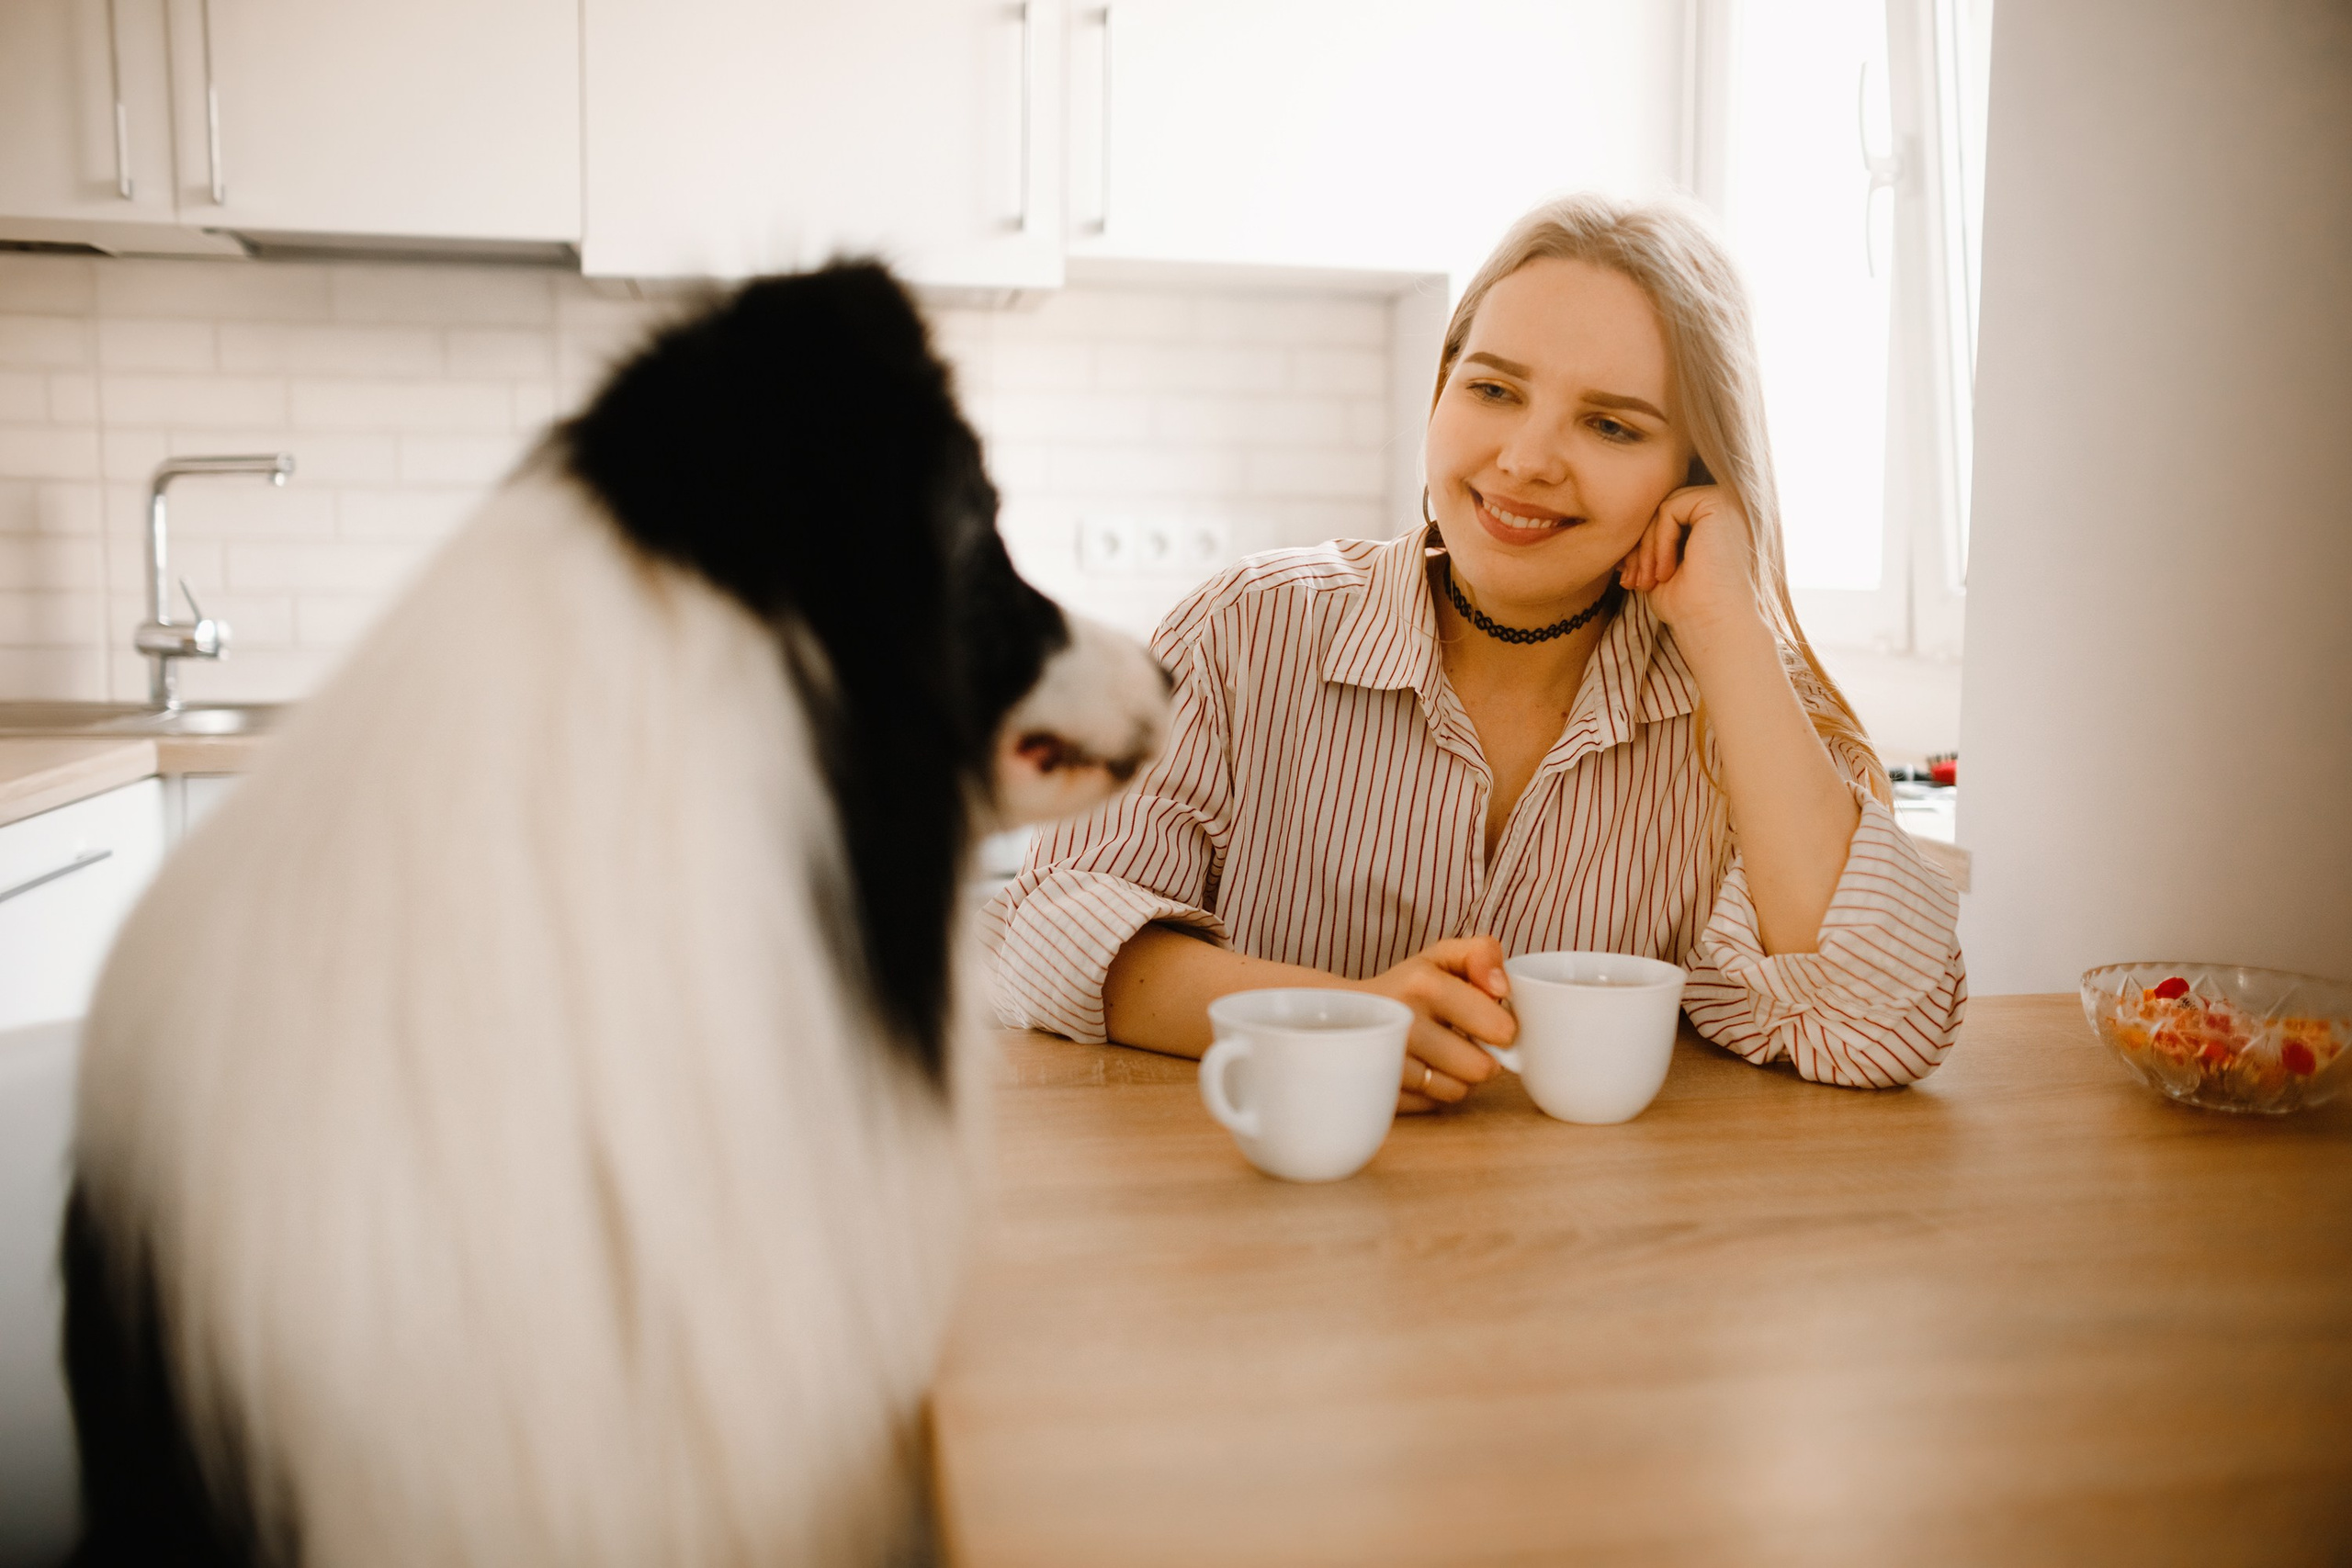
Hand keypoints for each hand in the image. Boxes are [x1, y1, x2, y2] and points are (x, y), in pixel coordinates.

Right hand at [1351, 935, 1514, 1111]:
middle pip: (1481, 1068)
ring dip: (1459, 1076)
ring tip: (1443, 1054)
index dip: (1504, 1027)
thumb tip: (1501, 988)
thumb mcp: (1442, 957)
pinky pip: (1433, 1105)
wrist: (1345, 1012)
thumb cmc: (1408, 986)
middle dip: (1483, 1056)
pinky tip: (1423, 1069)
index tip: (1490, 1021)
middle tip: (1467, 1041)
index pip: (1499, 1028)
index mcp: (1423, 985)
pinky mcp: (1380, 1091)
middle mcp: (1403, 1024)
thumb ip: (1482, 953)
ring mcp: (1388, 1062)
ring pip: (1458, 1090)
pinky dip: (1434, 1091)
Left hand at [1618, 484, 1761, 638]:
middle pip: (1660, 512)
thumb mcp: (1658, 570)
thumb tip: (1618, 534)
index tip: (1630, 582)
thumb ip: (1646, 547)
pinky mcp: (1718, 503)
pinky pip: (1669, 509)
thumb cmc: (1688, 607)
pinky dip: (1658, 541)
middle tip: (1634, 583)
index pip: (1662, 521)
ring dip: (1646, 548)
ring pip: (1662, 509)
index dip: (1640, 549)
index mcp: (1714, 525)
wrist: (1714, 625)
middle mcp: (1722, 509)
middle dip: (1639, 548)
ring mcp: (1723, 503)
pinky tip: (1665, 572)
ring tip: (1648, 582)